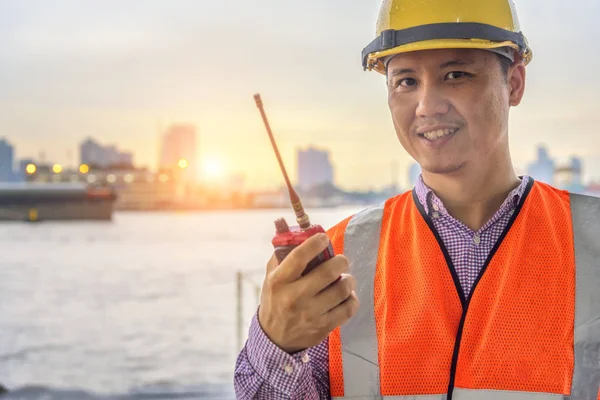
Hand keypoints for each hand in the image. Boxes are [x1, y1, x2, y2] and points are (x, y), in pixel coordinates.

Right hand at [258, 233, 358, 353]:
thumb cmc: (274, 300)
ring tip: (345, 278)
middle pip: (328, 272)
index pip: (299, 257)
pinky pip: (348, 309)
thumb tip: (293, 230)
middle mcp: (294, 297)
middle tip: (341, 261)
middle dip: (340, 262)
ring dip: (348, 280)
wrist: (274, 338)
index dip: (315, 243)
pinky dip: (351, 299)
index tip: (324, 239)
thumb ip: (282, 254)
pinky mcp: (323, 327)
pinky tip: (346, 296)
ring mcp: (310, 314)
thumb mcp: (270, 277)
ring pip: (341, 290)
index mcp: (279, 281)